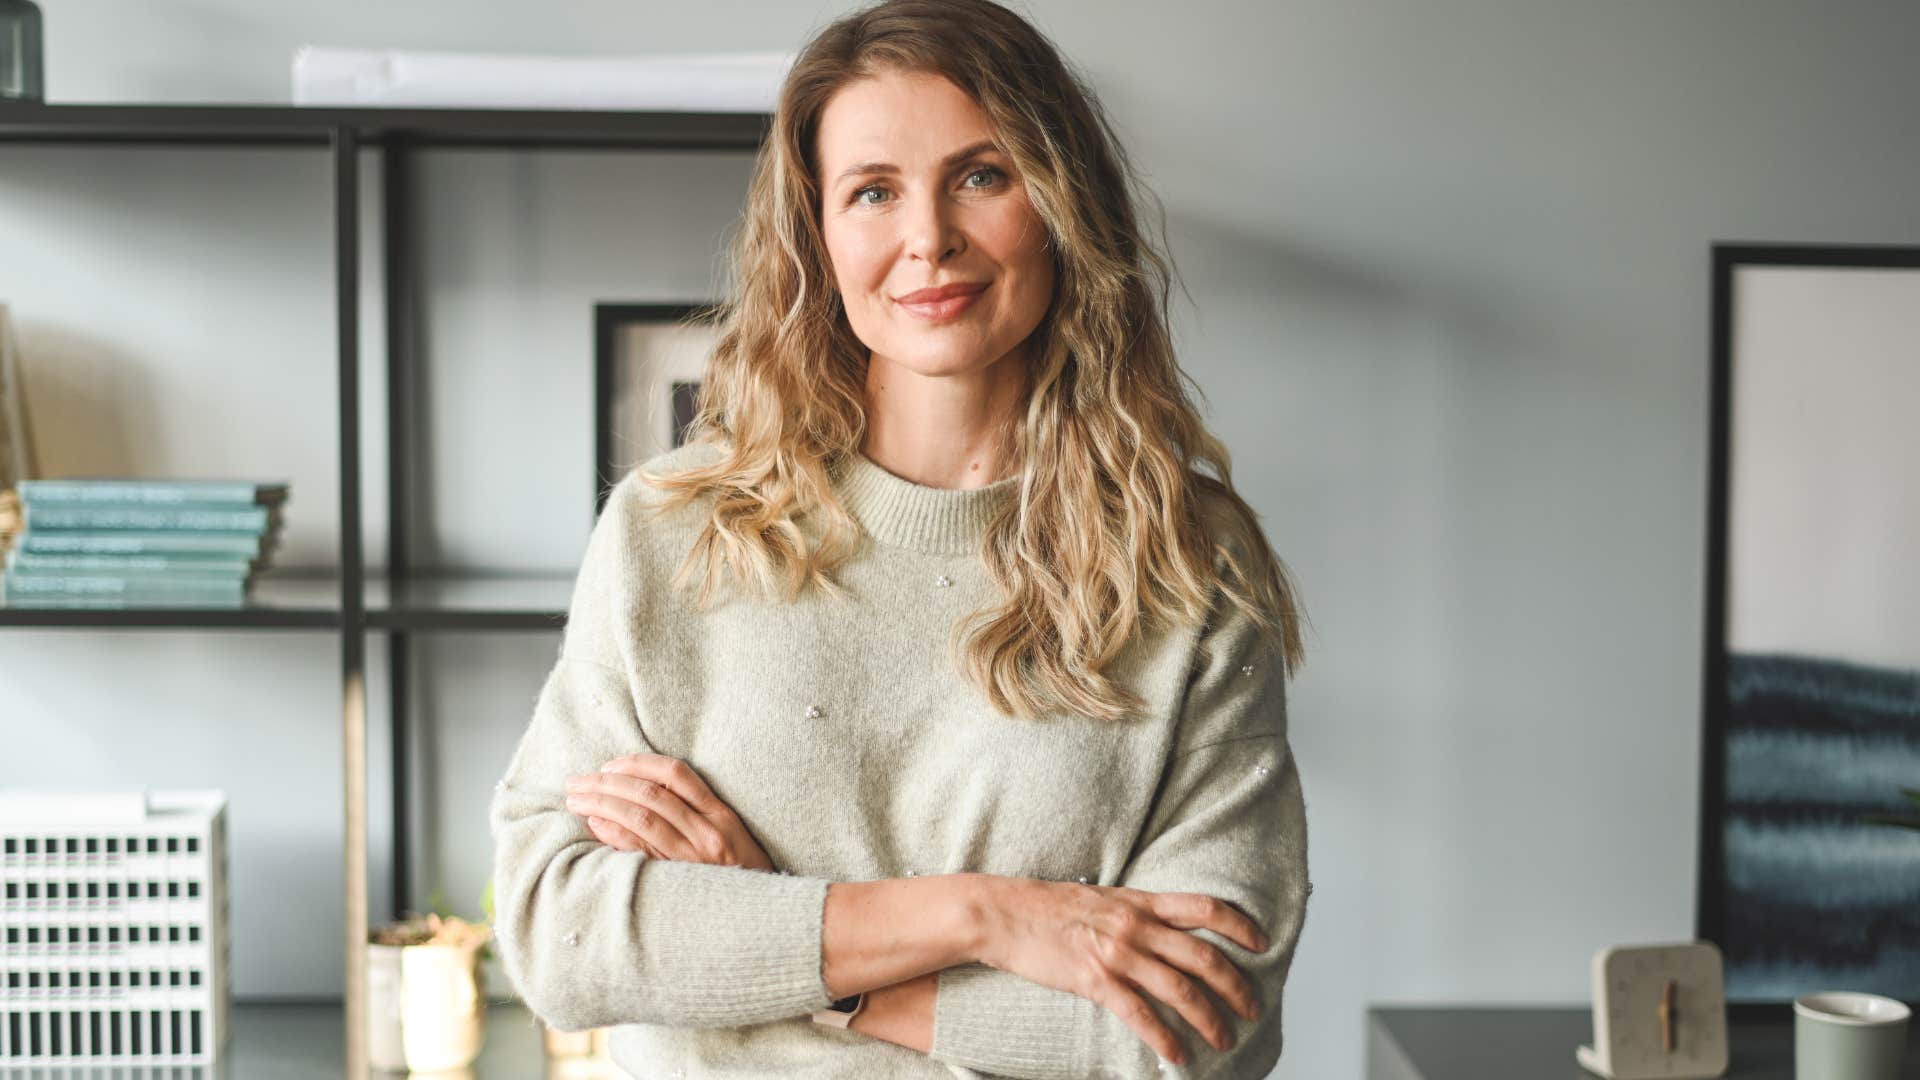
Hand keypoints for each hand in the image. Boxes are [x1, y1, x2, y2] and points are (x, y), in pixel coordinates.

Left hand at [562, 753, 775, 872]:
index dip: (638, 763)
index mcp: (720, 815)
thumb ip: (696, 813)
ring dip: (602, 804)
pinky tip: (594, 825)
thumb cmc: (739, 874)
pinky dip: (613, 833)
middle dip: (607, 783)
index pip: (676, 774)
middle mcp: (707, 833)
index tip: (610, 764)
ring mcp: (691, 859)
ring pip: (640, 818)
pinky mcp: (676, 882)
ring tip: (576, 799)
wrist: (759, 917)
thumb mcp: (728, 836)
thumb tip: (639, 792)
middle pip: (650, 794)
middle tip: (577, 781)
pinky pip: (639, 851)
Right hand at [972, 877, 1266, 1065]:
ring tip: (1224, 1040)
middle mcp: (1136, 925)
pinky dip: (1165, 1039)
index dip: (1240, 925)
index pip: (1205, 908)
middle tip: (1253, 1009)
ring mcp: (1116, 953)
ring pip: (1180, 990)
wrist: (1002, 914)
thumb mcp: (1101, 897)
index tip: (1261, 945)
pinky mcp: (1094, 980)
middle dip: (1236, 986)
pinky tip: (1178, 1057)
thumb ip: (1135, 910)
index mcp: (1140, 901)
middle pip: (1203, 957)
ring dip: (1209, 1019)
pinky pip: (1141, 1015)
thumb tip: (1163, 925)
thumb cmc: (1047, 907)